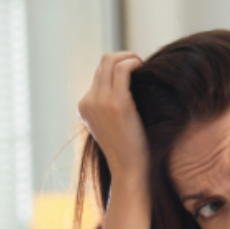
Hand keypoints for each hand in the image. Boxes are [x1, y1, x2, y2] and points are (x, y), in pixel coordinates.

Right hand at [78, 52, 149, 179]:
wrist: (130, 171)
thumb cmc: (130, 153)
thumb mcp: (115, 128)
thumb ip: (114, 109)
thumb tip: (131, 91)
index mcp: (85, 106)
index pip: (99, 73)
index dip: (118, 66)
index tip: (135, 71)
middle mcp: (88, 101)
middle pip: (103, 62)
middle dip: (123, 57)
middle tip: (141, 64)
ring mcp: (100, 101)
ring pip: (110, 61)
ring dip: (129, 57)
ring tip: (144, 65)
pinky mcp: (117, 103)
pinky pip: (122, 70)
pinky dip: (133, 63)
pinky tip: (145, 68)